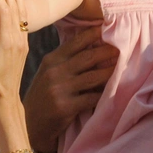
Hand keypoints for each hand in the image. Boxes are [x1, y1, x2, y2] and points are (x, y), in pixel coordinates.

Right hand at [0, 0, 28, 101]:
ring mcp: (22, 42)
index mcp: (7, 43)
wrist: (6, 98)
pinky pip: (23, 21)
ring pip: (22, 14)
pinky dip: (20, 7)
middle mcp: (18, 40)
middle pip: (16, 9)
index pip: (4, 14)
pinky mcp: (22, 45)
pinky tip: (17, 1)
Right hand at [24, 25, 118, 152]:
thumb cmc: (42, 96)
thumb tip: (91, 44)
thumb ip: (65, 60)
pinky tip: (113, 91)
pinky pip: (91, 98)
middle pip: (87, 57)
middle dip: (107, 51)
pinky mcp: (65, 107)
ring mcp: (60, 89)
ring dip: (110, 72)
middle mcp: (54, 72)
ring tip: (122, 66)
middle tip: (122, 48)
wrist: (29, 124)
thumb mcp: (48, 73)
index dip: (93, 34)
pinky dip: (103, 94)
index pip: (75, 43)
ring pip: (93, 77)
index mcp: (51, 60)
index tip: (107, 28)